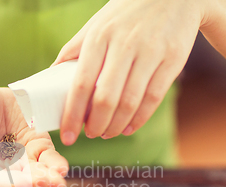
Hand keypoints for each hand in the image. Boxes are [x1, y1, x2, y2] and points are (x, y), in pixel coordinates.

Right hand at [0, 84, 67, 186]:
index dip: (12, 185)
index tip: (25, 186)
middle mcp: (7, 170)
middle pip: (22, 181)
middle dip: (35, 183)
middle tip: (46, 182)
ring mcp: (25, 159)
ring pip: (39, 172)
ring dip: (49, 178)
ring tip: (58, 181)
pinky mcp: (39, 146)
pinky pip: (49, 158)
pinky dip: (56, 164)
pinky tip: (61, 168)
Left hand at [53, 0, 207, 144]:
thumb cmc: (127, 13)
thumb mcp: (97, 24)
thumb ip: (74, 49)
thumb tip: (51, 74)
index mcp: (99, 37)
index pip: (80, 85)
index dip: (72, 115)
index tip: (67, 135)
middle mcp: (124, 45)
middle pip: (106, 99)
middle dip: (95, 125)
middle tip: (90, 134)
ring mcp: (151, 52)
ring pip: (130, 102)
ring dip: (116, 126)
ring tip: (107, 133)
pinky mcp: (173, 59)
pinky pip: (154, 98)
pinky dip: (139, 119)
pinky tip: (129, 127)